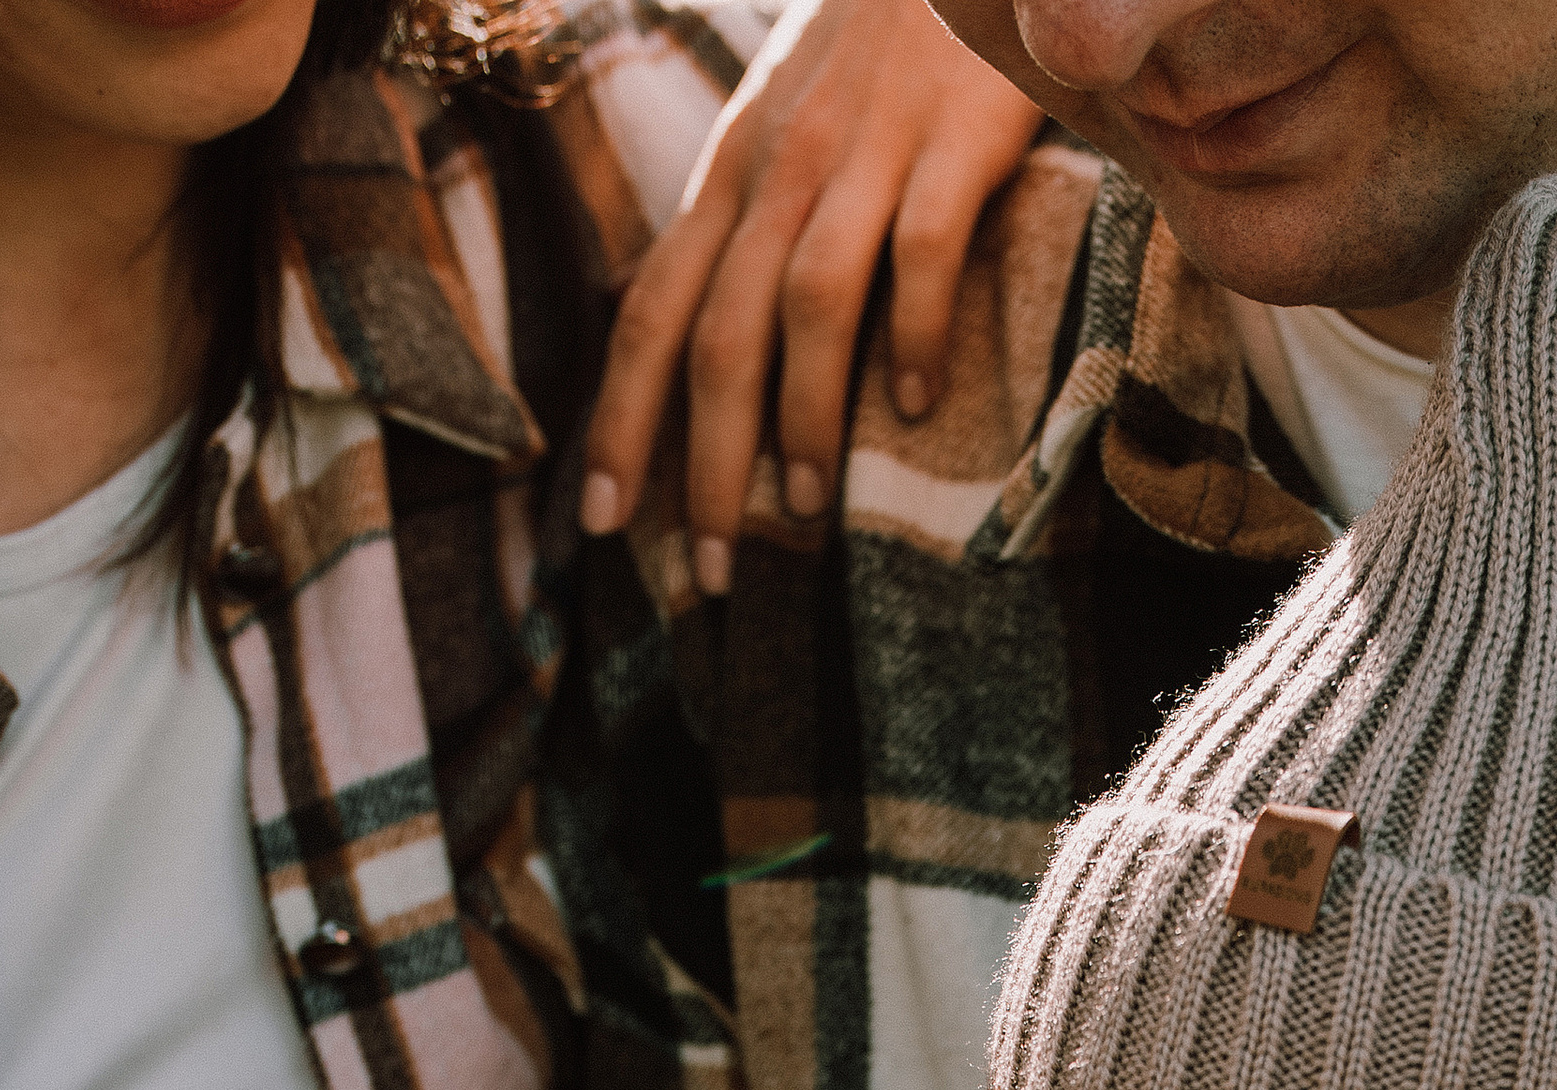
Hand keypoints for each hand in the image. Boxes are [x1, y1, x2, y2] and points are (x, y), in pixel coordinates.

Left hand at [580, 0, 1042, 584]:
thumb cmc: (881, 49)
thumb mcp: (789, 126)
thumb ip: (757, 228)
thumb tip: (720, 357)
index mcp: (731, 175)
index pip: (651, 310)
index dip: (622, 421)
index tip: (604, 520)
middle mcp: (779, 170)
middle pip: (717, 335)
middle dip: (705, 465)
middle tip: (711, 570)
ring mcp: (864, 153)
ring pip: (806, 305)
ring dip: (802, 418)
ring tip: (806, 510)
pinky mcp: (952, 141)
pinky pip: (918, 254)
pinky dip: (912, 337)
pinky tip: (913, 408)